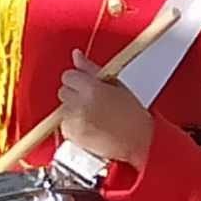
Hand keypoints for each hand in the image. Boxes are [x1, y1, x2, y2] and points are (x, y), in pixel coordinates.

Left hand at [57, 51, 155, 169]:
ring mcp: (72, 119)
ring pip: (64, 107)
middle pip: (64, 90)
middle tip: (95, 102)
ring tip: (95, 117)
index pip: (69, 75)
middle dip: (76, 94)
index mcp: (92, 88)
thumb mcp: (118, 88)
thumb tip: (76, 55)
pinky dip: (74, 125)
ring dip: (75, 110)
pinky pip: (64, 123)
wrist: (136, 146)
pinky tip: (91, 127)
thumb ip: (92, 69)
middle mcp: (79, 103)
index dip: (79, 80)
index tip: (88, 86)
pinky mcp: (68, 133)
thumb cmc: (133, 118)